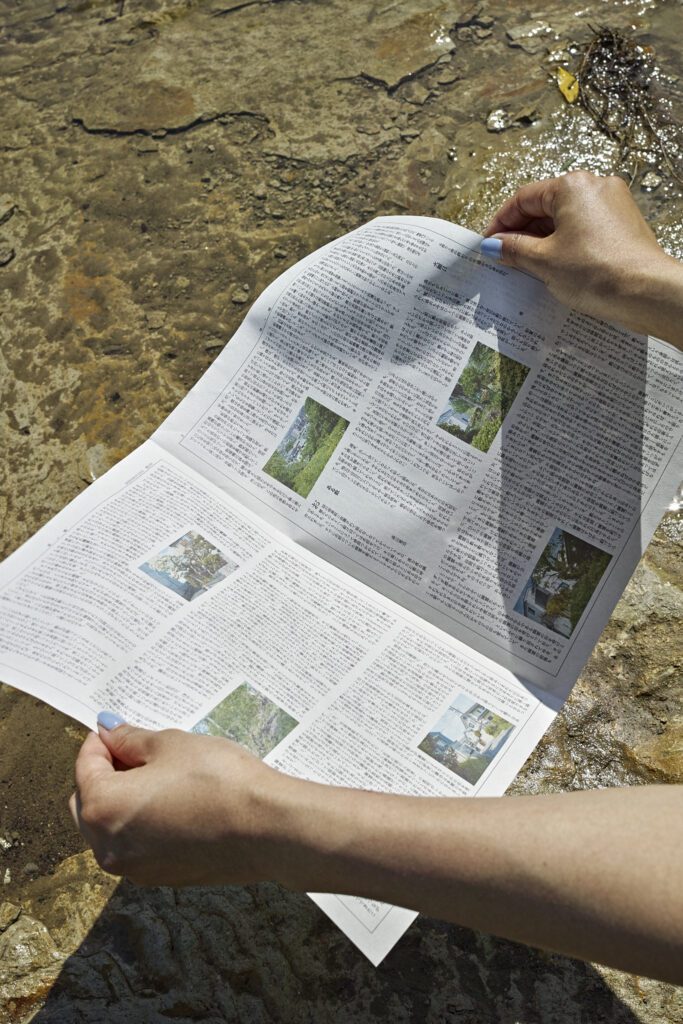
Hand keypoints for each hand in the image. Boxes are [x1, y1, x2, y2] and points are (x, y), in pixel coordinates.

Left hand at [69, 721, 285, 885]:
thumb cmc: (217, 780)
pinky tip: (174, 802)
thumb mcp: (171, 745)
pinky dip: (142, 823)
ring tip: (159, 775)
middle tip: (136, 750)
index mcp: (103, 808)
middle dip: (104, 774)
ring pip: (110, 828)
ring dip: (122, 800)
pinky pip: (136, 845)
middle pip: (88, 803)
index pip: (85, 768)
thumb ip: (131, 740)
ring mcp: (134, 868)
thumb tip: (109, 732)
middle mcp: (108, 846)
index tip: (118, 729)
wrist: (266, 827)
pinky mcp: (160, 877)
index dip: (100, 742)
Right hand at [483, 171, 682, 343]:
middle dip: (522, 233)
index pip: (523, 199)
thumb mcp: (543, 261)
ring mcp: (612, 204)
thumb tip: (492, 245)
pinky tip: (556, 266)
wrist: (646, 291)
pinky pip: (584, 228)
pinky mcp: (622, 223)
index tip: (488, 244)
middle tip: (505, 259)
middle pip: (545, 206)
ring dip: (543, 240)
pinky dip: (565, 243)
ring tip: (528, 267)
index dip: (501, 223)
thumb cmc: (597, 272)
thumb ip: (513, 249)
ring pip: (565, 218)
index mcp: (571, 186)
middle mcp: (594, 186)